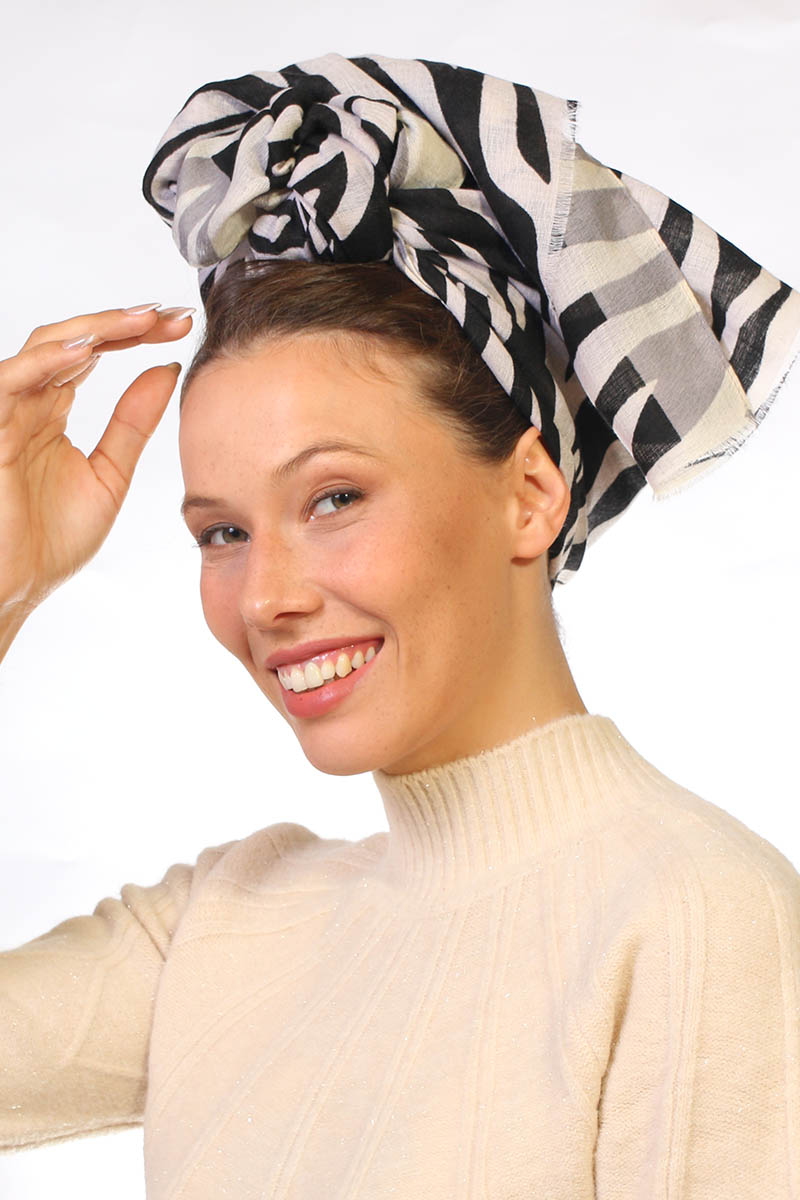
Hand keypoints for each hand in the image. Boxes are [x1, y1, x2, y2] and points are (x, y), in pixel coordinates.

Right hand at [0, 303, 193, 616]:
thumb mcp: (110, 474)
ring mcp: (6, 412)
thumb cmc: (49, 541)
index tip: (181, 326)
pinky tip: (90, 351)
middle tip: (171, 315)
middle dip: (124, 322)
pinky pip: (11, 381)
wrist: (15, 587)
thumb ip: (133, 424)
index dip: (136, 334)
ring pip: (45, 347)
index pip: (95, 353)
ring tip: (141, 320)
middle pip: (75, 340)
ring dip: (95, 328)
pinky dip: (48, 361)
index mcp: (51, 410)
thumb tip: (167, 370)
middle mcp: (27, 402)